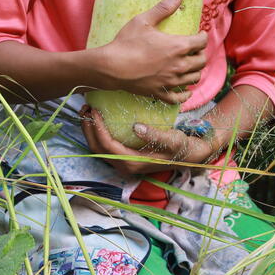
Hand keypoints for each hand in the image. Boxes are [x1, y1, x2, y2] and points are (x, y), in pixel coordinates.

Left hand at [81, 105, 232, 175]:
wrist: (190, 155)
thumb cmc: (181, 147)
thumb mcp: (171, 139)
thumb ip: (154, 135)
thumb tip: (136, 128)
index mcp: (132, 163)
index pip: (106, 145)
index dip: (97, 128)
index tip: (94, 110)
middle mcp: (125, 166)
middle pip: (97, 148)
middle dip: (88, 128)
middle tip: (85, 108)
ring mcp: (124, 163)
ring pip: (99, 148)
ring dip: (91, 130)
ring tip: (88, 111)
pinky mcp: (126, 157)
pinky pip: (106, 146)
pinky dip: (99, 132)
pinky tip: (99, 118)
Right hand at [98, 0, 207, 103]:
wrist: (112, 67)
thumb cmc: (127, 42)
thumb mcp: (144, 20)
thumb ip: (163, 8)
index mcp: (178, 46)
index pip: (202, 42)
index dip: (202, 37)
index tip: (199, 34)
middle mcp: (179, 65)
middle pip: (201, 61)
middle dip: (200, 54)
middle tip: (194, 50)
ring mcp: (171, 81)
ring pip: (194, 78)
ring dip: (195, 71)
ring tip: (190, 66)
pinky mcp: (161, 92)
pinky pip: (179, 98)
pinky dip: (185, 95)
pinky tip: (185, 91)